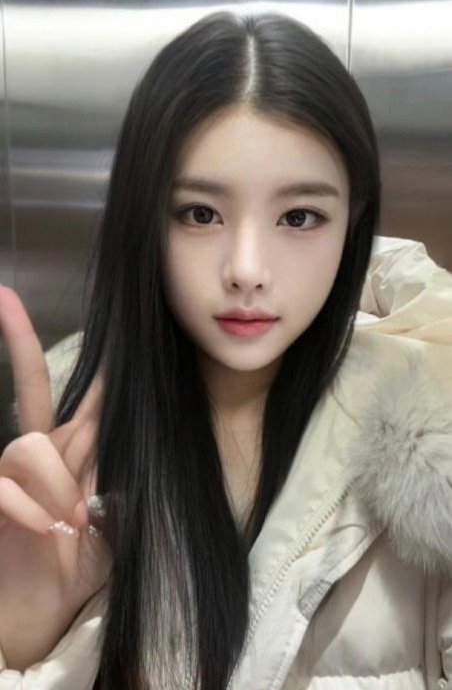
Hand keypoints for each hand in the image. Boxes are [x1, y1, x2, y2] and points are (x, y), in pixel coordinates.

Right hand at [0, 286, 111, 671]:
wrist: (41, 607)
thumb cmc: (81, 559)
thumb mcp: (116, 516)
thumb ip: (123, 480)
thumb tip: (142, 438)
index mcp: (72, 448)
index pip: (77, 391)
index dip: (75, 354)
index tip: (58, 311)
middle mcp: (39, 450)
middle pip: (33, 387)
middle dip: (20, 343)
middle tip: (12, 310)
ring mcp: (10, 473)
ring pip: (29, 446)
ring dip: (56, 485)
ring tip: (67, 521)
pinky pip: (8, 489)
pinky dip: (34, 513)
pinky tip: (48, 533)